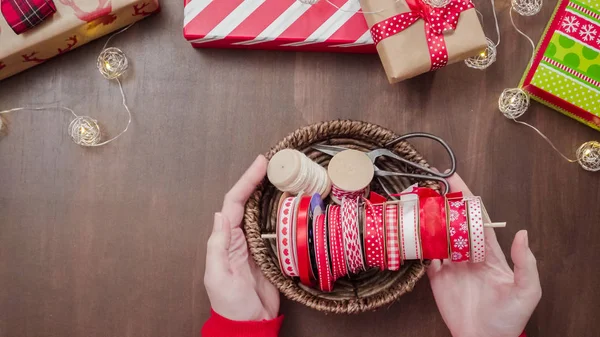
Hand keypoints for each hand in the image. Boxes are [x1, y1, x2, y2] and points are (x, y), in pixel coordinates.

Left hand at [204, 155, 279, 320]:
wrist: (250, 324)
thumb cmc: (230, 304)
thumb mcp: (217, 275)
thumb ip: (218, 245)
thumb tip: (220, 214)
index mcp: (226, 239)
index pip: (234, 202)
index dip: (246, 181)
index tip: (261, 164)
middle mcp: (241, 237)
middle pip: (249, 201)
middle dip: (260, 180)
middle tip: (277, 162)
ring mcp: (257, 244)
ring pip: (264, 212)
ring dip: (272, 193)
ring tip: (286, 175)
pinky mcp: (272, 253)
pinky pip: (278, 228)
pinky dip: (284, 213)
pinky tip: (294, 203)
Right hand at [428, 173, 541, 336]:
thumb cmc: (509, 318)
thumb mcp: (526, 290)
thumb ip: (525, 263)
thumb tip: (521, 233)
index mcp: (489, 252)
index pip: (476, 219)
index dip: (466, 198)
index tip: (454, 180)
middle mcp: (468, 254)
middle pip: (453, 222)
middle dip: (442, 203)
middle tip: (429, 187)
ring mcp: (451, 265)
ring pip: (437, 236)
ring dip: (428, 220)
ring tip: (417, 204)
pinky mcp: (436, 278)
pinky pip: (426, 257)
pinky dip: (419, 245)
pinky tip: (413, 233)